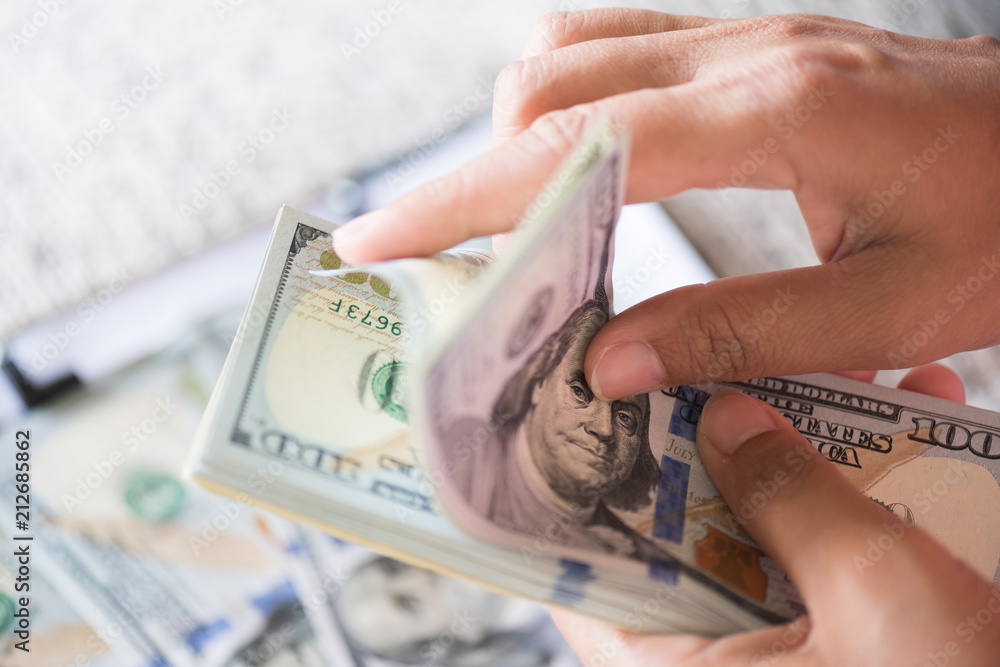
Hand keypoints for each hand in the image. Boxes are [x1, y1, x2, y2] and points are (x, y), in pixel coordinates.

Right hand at [332, 9, 999, 398]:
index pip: (576, 145)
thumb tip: (611, 360)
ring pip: (574, 49)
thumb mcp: (895, 305)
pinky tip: (579, 168)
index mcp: (780, 111)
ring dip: (519, 136)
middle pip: (551, 81)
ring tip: (513, 230)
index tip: (381, 241)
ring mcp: (747, 38)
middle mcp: (747, 54)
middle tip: (453, 266)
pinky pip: (622, 45)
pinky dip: (569, 107)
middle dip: (474, 176)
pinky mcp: (750, 46)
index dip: (464, 198)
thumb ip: (743, 330)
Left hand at [550, 364, 999, 665]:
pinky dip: (847, 509)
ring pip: (755, 548)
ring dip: (792, 468)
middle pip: (677, 541)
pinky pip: (816, 570)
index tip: (608, 406)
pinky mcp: (831, 654)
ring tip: (829, 393)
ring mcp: (775, 665)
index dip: (589, 485)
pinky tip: (901, 446)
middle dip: (711, 454)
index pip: (585, 571)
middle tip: (728, 379)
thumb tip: (728, 419)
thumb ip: (789, 494)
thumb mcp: (872, 590)